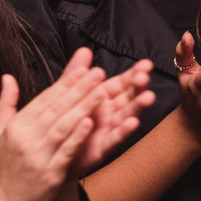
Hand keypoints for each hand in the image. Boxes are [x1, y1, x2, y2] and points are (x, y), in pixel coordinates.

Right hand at [0, 65, 109, 200]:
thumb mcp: (0, 134)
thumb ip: (7, 103)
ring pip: (63, 127)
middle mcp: (26, 139)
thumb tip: (7, 76)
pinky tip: (91, 122)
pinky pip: (66, 151)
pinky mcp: (50, 174)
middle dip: (78, 89)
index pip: (44, 99)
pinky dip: (78, 136)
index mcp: (16, 127)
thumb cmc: (7, 169)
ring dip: (83, 108)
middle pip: (55, 109)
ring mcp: (38, 157)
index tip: (83, 68)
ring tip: (101, 92)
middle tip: (97, 73)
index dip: (65, 83)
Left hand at [61, 49, 154, 177]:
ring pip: (126, 116)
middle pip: (128, 97)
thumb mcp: (69, 92)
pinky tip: (133, 123)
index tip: (147, 64)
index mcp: (102, 97)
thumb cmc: (64, 120)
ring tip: (148, 97)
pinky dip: (124, 131)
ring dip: (138, 107)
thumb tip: (84, 49)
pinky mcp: (103, 147)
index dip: (134, 73)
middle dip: (138, 87)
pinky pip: (115, 138)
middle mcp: (109, 112)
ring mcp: (108, 129)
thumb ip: (76, 72)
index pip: (122, 83)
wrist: (52, 151)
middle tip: (144, 78)